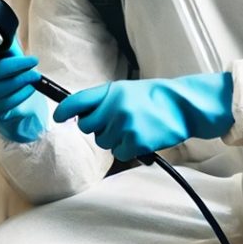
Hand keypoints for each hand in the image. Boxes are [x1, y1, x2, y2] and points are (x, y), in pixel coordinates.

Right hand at [0, 40, 46, 142]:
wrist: (11, 90)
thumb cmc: (6, 65)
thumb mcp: (5, 49)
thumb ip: (3, 40)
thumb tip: (8, 31)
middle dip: (13, 67)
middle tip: (32, 61)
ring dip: (20, 82)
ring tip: (34, 75)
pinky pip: (3, 105)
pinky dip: (20, 95)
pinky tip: (29, 88)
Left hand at [52, 72, 233, 160]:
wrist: (183, 106)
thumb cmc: (154, 98)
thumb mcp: (127, 90)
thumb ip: (104, 100)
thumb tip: (80, 114)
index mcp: (111, 91)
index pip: (78, 101)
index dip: (64, 110)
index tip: (58, 117)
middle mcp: (114, 107)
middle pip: (86, 126)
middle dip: (97, 128)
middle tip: (116, 123)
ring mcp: (124, 125)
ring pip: (103, 142)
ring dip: (115, 139)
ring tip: (135, 127)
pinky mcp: (135, 141)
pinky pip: (119, 153)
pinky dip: (128, 149)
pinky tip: (142, 137)